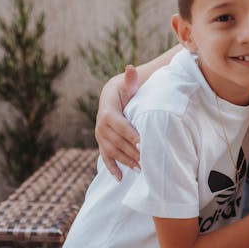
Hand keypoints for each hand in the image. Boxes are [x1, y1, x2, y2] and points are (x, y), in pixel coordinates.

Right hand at [94, 65, 140, 180]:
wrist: (113, 96)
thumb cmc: (124, 90)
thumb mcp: (127, 84)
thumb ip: (130, 79)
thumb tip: (130, 69)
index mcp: (107, 112)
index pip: (118, 125)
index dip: (130, 133)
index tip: (143, 141)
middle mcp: (101, 126)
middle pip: (116, 141)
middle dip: (132, 150)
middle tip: (147, 158)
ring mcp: (100, 137)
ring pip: (112, 152)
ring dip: (126, 161)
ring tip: (141, 168)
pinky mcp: (102, 144)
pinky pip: (105, 158)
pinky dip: (112, 169)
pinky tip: (120, 178)